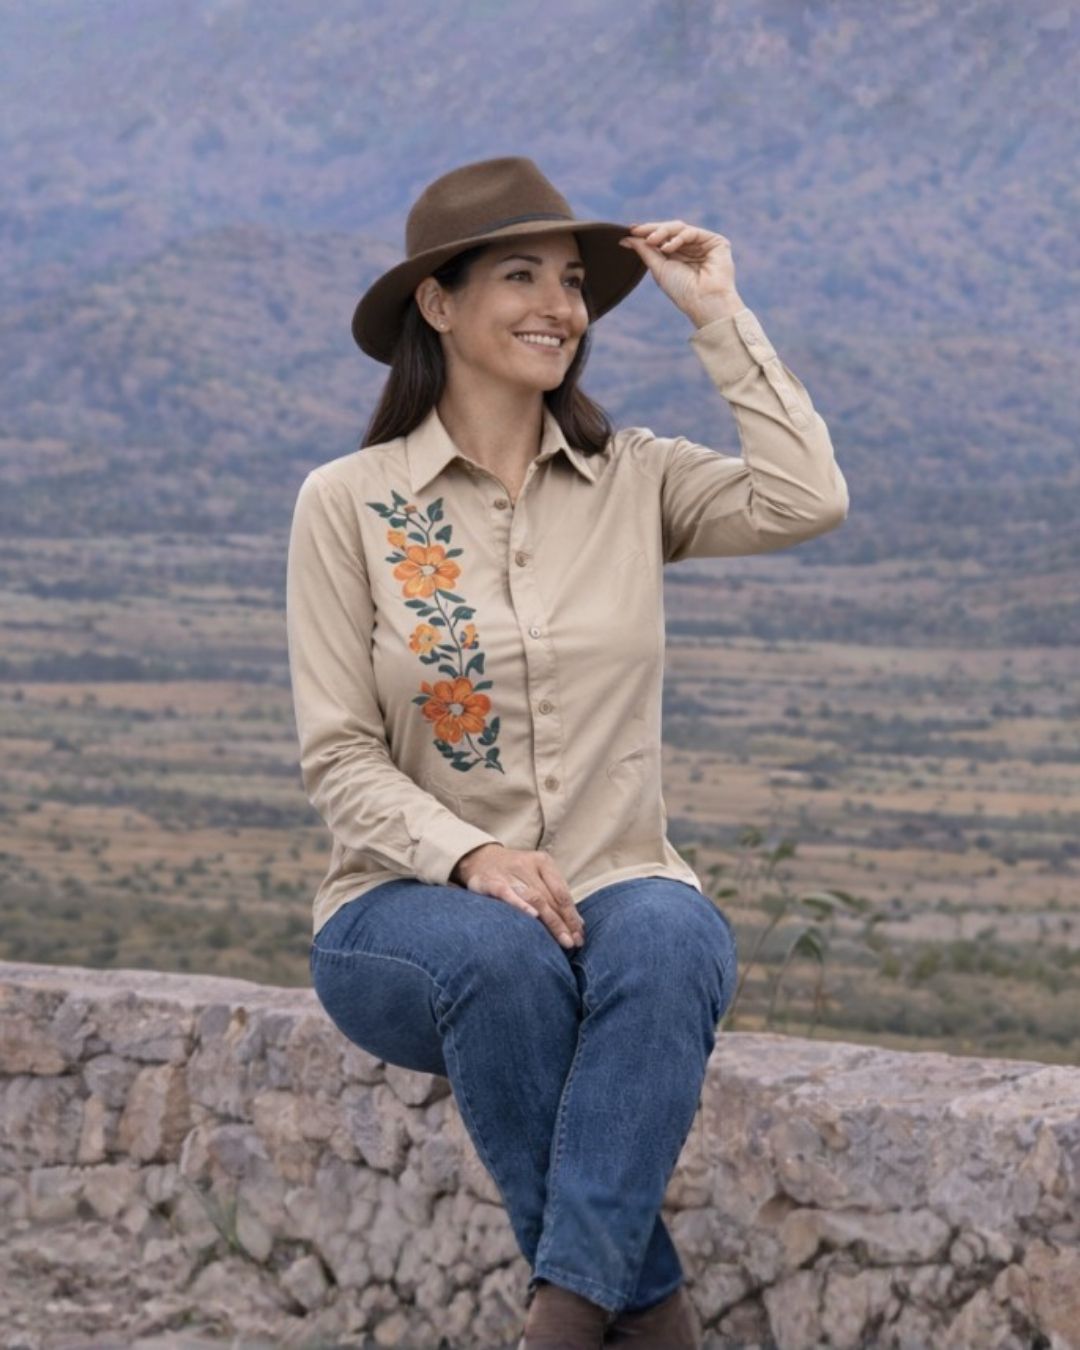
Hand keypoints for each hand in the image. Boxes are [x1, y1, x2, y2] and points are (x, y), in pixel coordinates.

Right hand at [452, 843, 585, 949]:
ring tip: (562, 939)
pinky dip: (520, 905)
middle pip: (550, 898)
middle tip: (574, 943)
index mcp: (543, 862)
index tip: (580, 936)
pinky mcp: (490, 881)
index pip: (562, 893)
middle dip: (564, 923)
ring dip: (551, 921)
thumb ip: (555, 896)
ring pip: (535, 898)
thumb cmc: (514, 873)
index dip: (572, 915)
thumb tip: (578, 923)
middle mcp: (527, 865)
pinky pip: (507, 893)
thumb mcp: (536, 876)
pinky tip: (533, 917)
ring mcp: (509, 873)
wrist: (478, 858)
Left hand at [619, 220, 743, 325]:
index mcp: (677, 256)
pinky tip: (667, 248)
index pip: (661, 238)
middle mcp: (691, 249)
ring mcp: (703, 244)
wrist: (703, 302)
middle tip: (636, 231)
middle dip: (652, 229)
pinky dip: (678, 237)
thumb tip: (626, 237)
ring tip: (651, 241)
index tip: (630, 230)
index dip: (646, 232)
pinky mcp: (715, 242)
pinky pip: (692, 232)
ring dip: (662, 232)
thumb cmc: (681, 290)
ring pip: (679, 228)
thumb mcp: (658, 268)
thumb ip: (644, 250)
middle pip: (670, 230)